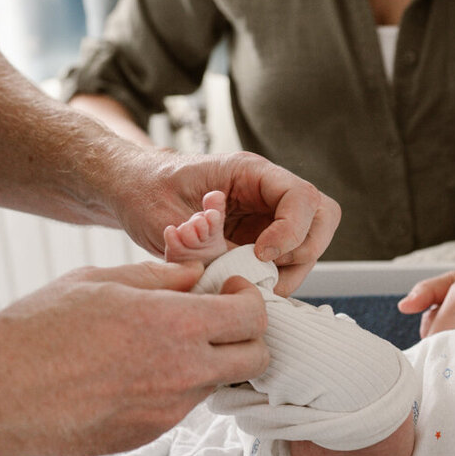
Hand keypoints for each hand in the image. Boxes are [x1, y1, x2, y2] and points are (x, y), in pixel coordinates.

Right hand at [0, 262, 268, 455]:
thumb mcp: (98, 281)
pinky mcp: (152, 432)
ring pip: (219, 382)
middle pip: (255, 359)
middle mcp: (184, 370)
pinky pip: (184, 405)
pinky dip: (177, 387)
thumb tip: (197, 275)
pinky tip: (139, 373)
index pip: (253, 317)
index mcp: (176, 324)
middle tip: (220, 323)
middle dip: (248, 338)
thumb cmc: (37, 331)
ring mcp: (170, 408)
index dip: (251, 302)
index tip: (232, 294)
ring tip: (168, 346)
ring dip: (210, 362)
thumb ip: (159, 278)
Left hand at [113, 149, 340, 295]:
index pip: (300, 196)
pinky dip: (281, 275)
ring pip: (313, 238)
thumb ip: (201, 238)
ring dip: (295, 267)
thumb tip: (236, 254)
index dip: (291, 230)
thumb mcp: (164, 215)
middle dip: (305, 248)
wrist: (131, 191)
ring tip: (258, 284)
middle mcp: (268, 190)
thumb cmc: (145, 191)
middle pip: (322, 214)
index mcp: (249, 171)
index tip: (261, 254)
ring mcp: (270, 212)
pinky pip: (292, 256)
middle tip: (269, 270)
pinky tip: (252, 284)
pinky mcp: (265, 235)